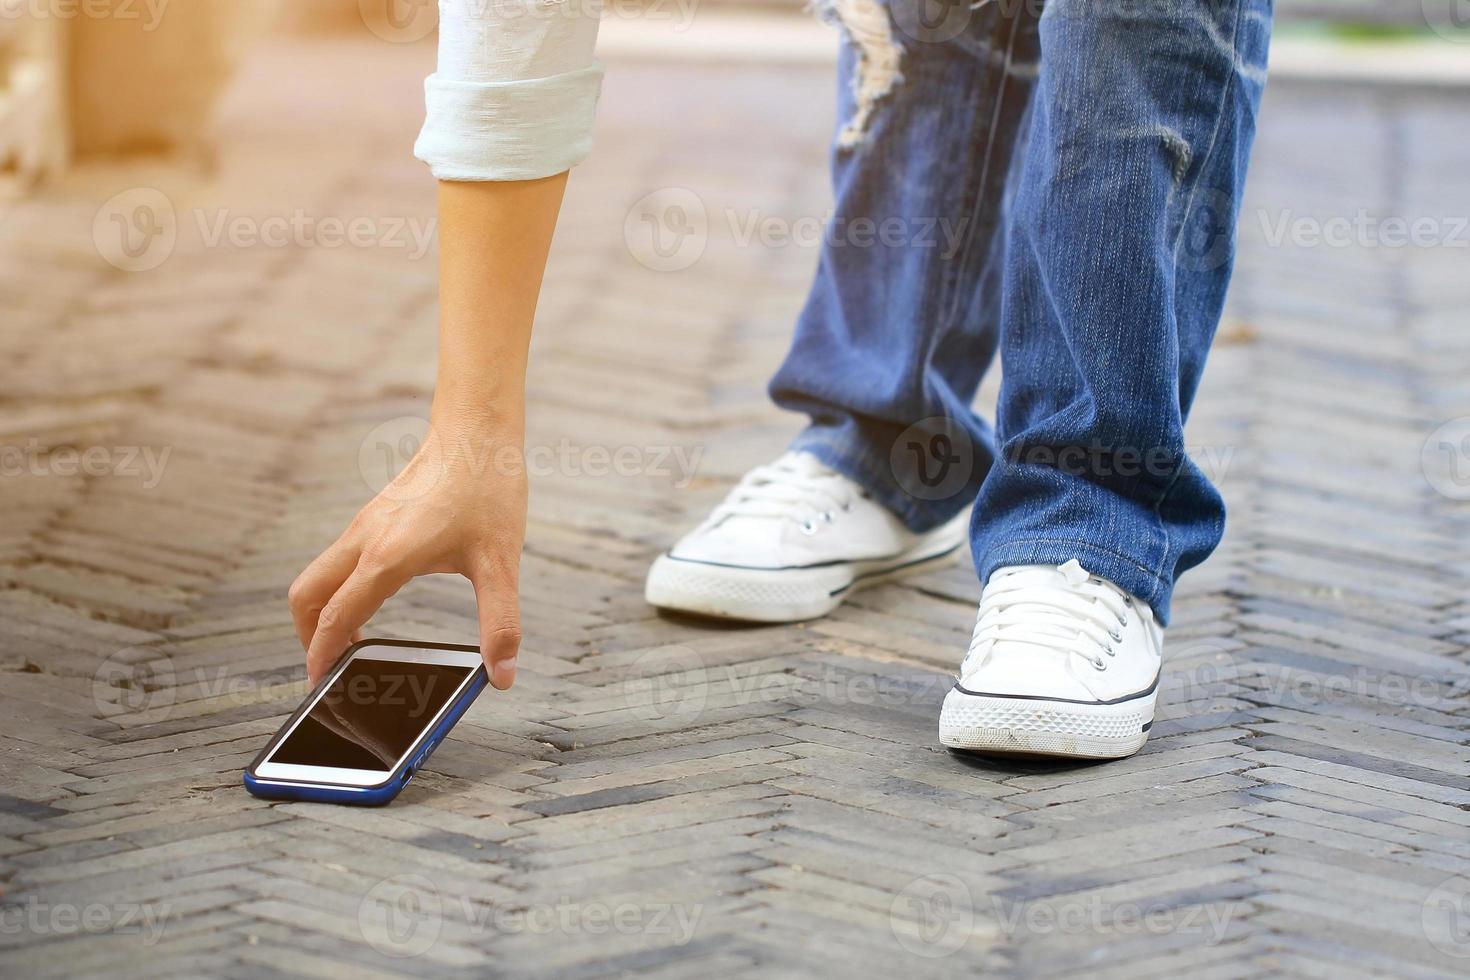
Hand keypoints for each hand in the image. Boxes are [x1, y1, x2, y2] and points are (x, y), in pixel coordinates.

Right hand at [288, 422, 526, 688]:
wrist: (478, 432)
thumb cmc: (489, 490)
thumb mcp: (501, 564)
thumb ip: (500, 623)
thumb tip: (503, 676)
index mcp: (386, 557)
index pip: (336, 618)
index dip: (322, 657)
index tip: (320, 688)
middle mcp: (364, 540)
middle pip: (305, 596)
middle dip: (307, 637)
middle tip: (331, 670)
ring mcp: (365, 524)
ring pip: (318, 575)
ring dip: (322, 612)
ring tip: (351, 644)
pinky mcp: (374, 516)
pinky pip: (338, 560)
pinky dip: (338, 589)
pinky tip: (371, 599)